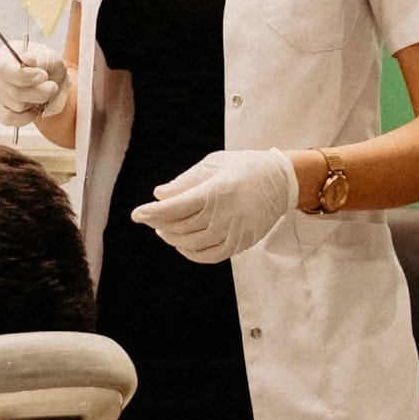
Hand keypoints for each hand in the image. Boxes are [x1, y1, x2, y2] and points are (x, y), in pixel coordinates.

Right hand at [0, 41, 70, 124]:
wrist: (46, 79)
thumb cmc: (45, 66)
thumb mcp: (49, 58)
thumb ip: (40, 59)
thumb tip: (28, 60)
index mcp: (4, 57)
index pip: (4, 70)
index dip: (25, 76)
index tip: (44, 76)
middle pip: (14, 92)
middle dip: (39, 93)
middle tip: (53, 87)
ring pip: (15, 107)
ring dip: (35, 103)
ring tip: (42, 94)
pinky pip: (10, 119)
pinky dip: (27, 116)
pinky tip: (35, 108)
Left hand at [131, 149, 298, 262]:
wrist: (282, 181)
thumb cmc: (244, 166)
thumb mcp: (214, 163)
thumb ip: (185, 180)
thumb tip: (159, 194)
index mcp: (215, 191)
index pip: (175, 207)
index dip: (152, 213)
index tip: (136, 214)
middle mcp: (223, 214)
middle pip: (179, 227)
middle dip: (159, 223)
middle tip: (149, 218)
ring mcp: (232, 231)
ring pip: (191, 244)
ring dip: (172, 238)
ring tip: (163, 229)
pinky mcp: (240, 243)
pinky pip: (209, 256)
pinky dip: (190, 253)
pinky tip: (181, 245)